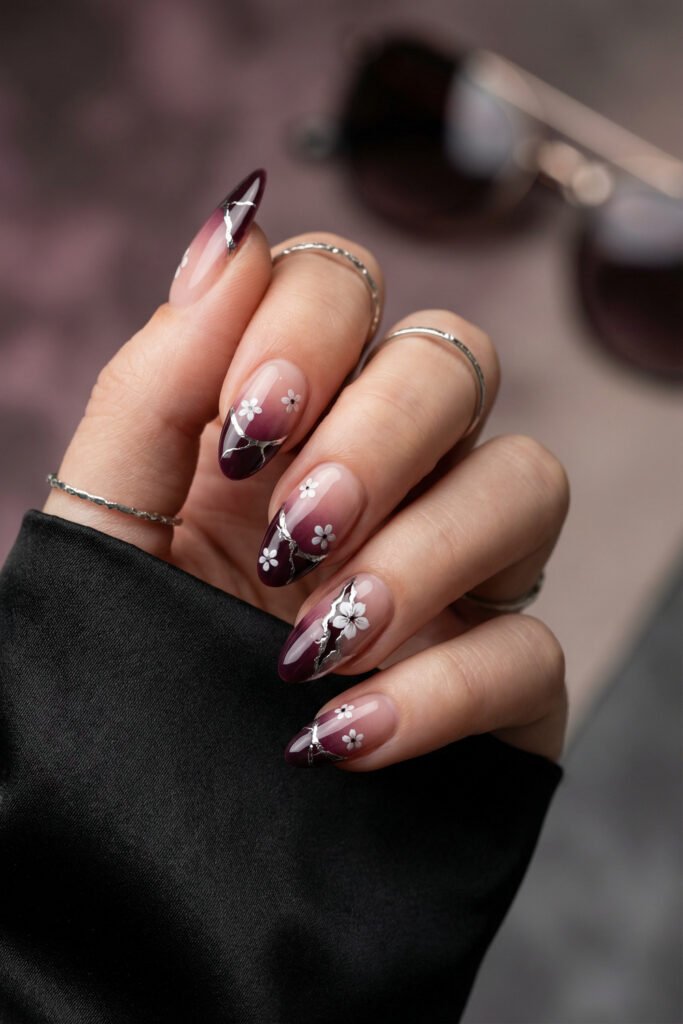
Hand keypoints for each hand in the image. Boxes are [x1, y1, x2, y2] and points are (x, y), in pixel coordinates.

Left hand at [44, 172, 567, 770]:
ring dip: (425, 551)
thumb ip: (154, 384)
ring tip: (315, 638)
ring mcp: (459, 571)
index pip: (344, 284)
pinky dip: (440, 689)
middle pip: (455, 357)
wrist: (155, 836)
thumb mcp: (108, 527)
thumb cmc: (130, 666)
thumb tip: (234, 230)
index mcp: (285, 421)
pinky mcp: (503, 676)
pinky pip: (533, 645)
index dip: (307, 328)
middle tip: (291, 531)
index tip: (245, 427)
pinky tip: (340, 733)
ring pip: (527, 479)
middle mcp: (388, 473)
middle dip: (378, 433)